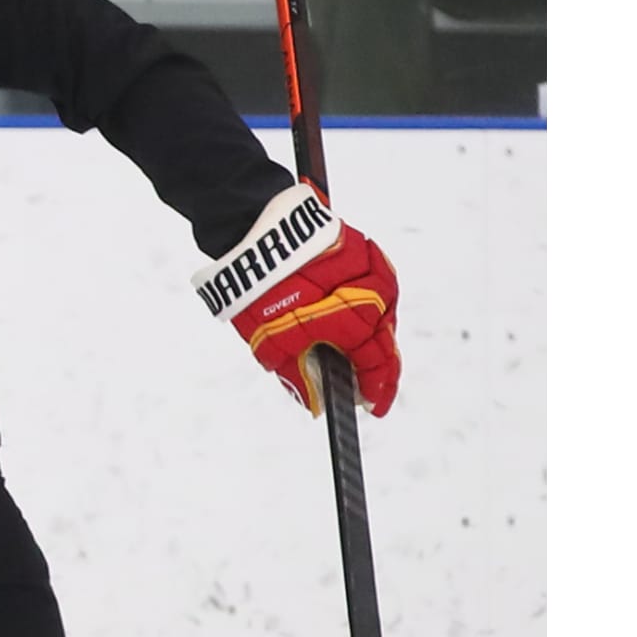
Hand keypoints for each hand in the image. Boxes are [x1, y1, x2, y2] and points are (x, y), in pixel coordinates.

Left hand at [192, 185, 400, 416]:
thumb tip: (316, 404)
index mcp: (356, 320)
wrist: (254, 229)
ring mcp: (374, 269)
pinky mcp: (366, 250)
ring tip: (355, 355)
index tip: (374, 407)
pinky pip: (373, 287)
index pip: (376, 364)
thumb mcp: (273, 343)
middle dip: (375, 366)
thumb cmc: (262, 288)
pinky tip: (352, 320)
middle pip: (383, 340)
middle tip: (367, 387)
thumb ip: (298, 376)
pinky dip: (364, 307)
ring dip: (370, 335)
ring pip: (381, 313)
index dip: (377, 389)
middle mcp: (374, 295)